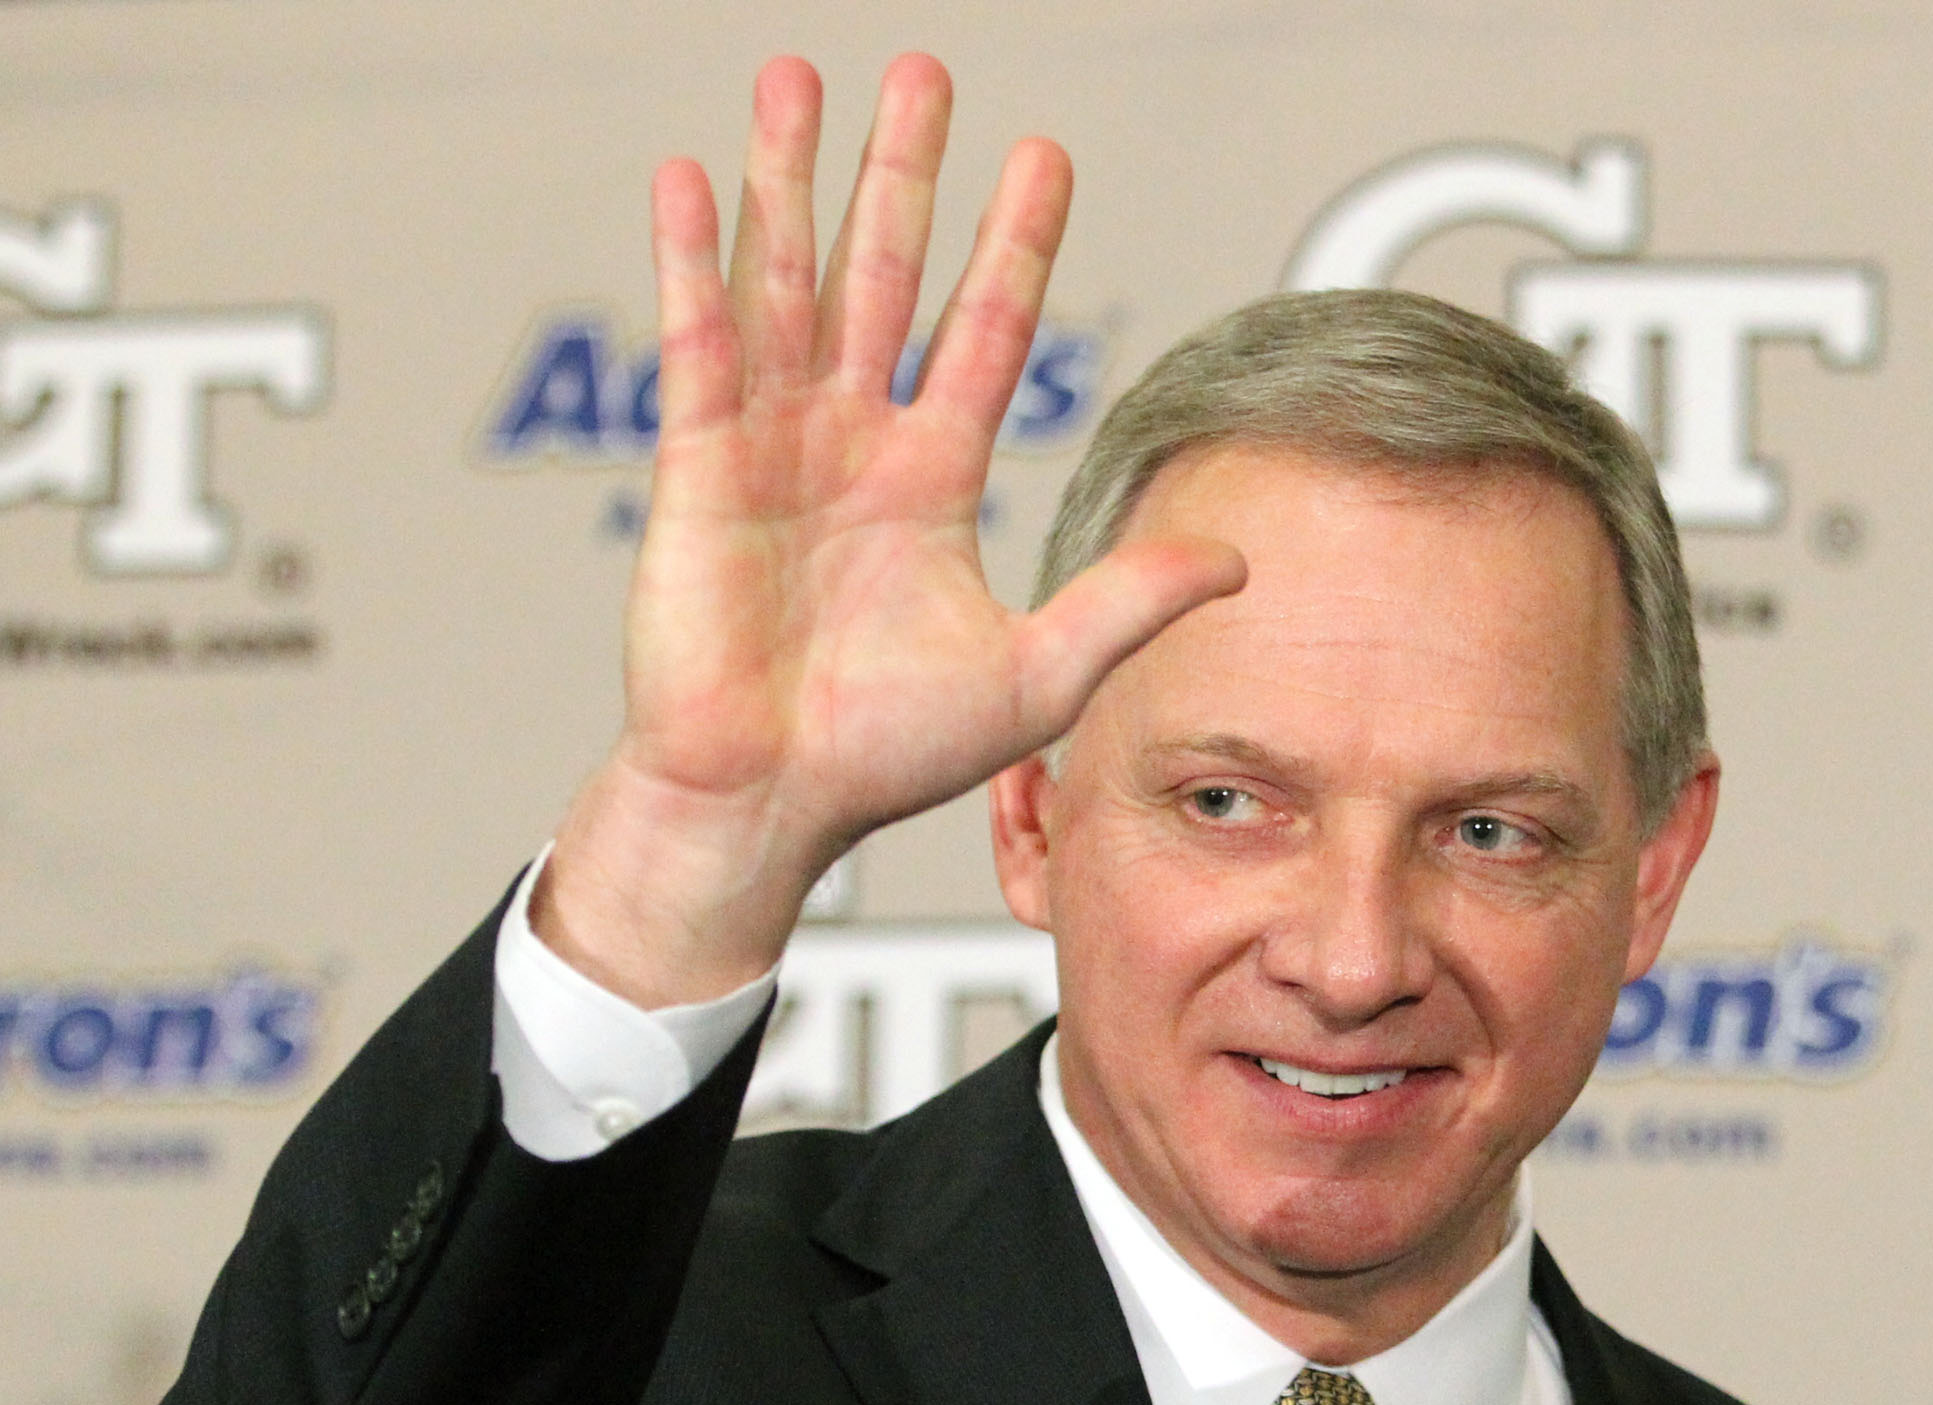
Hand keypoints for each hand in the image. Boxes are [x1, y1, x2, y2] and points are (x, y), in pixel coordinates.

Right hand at [535, 54, 1244, 1004]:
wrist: (770, 802)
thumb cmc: (884, 754)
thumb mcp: (1040, 672)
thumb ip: (1130, 601)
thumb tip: (1239, 561)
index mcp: (929, 482)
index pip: (985, 331)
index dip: (1015, 244)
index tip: (1043, 156)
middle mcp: (851, 443)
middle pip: (884, 275)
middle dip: (902, 174)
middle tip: (924, 74)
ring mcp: (771, 445)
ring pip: (788, 282)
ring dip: (791, 180)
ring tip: (799, 77)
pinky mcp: (697, 467)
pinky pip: (698, 342)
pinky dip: (693, 259)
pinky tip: (693, 175)